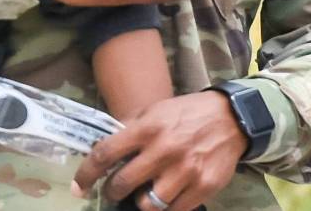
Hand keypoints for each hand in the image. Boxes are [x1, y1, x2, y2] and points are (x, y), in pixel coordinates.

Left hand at [71, 92, 246, 210]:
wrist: (230, 118)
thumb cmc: (187, 113)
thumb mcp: (157, 110)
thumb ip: (132, 128)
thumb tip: (105, 148)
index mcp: (148, 128)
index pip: (106, 153)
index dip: (87, 173)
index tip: (79, 186)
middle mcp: (164, 150)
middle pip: (123, 184)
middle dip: (113, 192)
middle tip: (114, 191)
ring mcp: (184, 171)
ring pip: (148, 205)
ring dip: (141, 202)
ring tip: (144, 194)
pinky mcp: (202, 187)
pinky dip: (166, 207)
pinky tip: (166, 196)